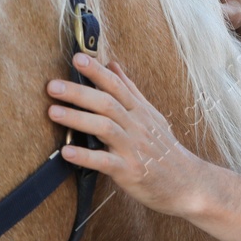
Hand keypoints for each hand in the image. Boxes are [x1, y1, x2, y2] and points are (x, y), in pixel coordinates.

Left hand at [47, 53, 206, 217]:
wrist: (188, 183)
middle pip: (107, 103)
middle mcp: (136, 126)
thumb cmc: (164, 149)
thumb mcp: (151, 115)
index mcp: (139, 111)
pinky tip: (67, 152)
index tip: (77, 58)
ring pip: (104, 128)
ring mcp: (133, 148)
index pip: (116, 85)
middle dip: (78, 93)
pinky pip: (105, 162)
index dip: (97, 71)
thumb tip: (112, 64)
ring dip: (77, 119)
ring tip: (53, 112)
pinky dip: (85, 157)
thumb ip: (130, 90)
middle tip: (52, 85)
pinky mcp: (129, 171)